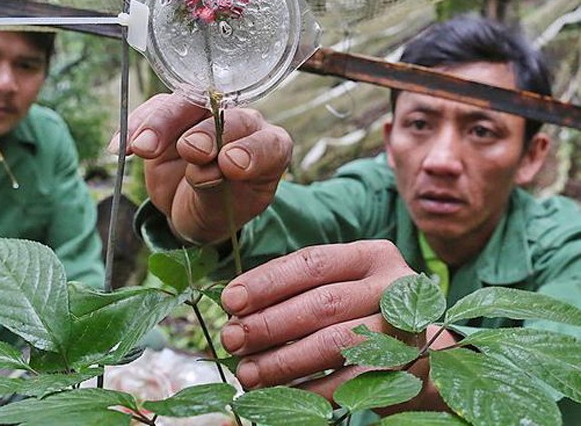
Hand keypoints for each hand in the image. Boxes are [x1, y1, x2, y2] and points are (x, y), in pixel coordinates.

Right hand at [111, 92, 291, 243]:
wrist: (193, 210)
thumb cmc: (217, 212)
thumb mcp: (221, 213)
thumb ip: (216, 190)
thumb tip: (202, 169)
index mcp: (269, 149)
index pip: (267, 143)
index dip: (252, 150)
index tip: (231, 164)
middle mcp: (242, 124)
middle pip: (225, 116)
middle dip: (206, 132)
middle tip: (191, 150)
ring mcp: (206, 116)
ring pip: (186, 103)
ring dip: (163, 123)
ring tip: (143, 148)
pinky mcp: (174, 116)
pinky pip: (155, 110)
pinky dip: (136, 126)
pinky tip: (120, 146)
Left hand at [219, 240, 455, 410]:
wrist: (422, 355)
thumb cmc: (358, 314)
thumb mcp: (333, 288)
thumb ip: (292, 291)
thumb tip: (235, 308)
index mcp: (371, 256)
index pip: (311, 262)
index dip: (266, 282)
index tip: (230, 300)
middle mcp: (393, 286)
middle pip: (321, 303)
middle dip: (268, 324)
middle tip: (231, 340)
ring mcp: (404, 328)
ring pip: (334, 343)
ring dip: (283, 361)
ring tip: (247, 373)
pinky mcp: (405, 368)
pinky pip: (349, 382)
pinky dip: (309, 391)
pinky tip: (279, 395)